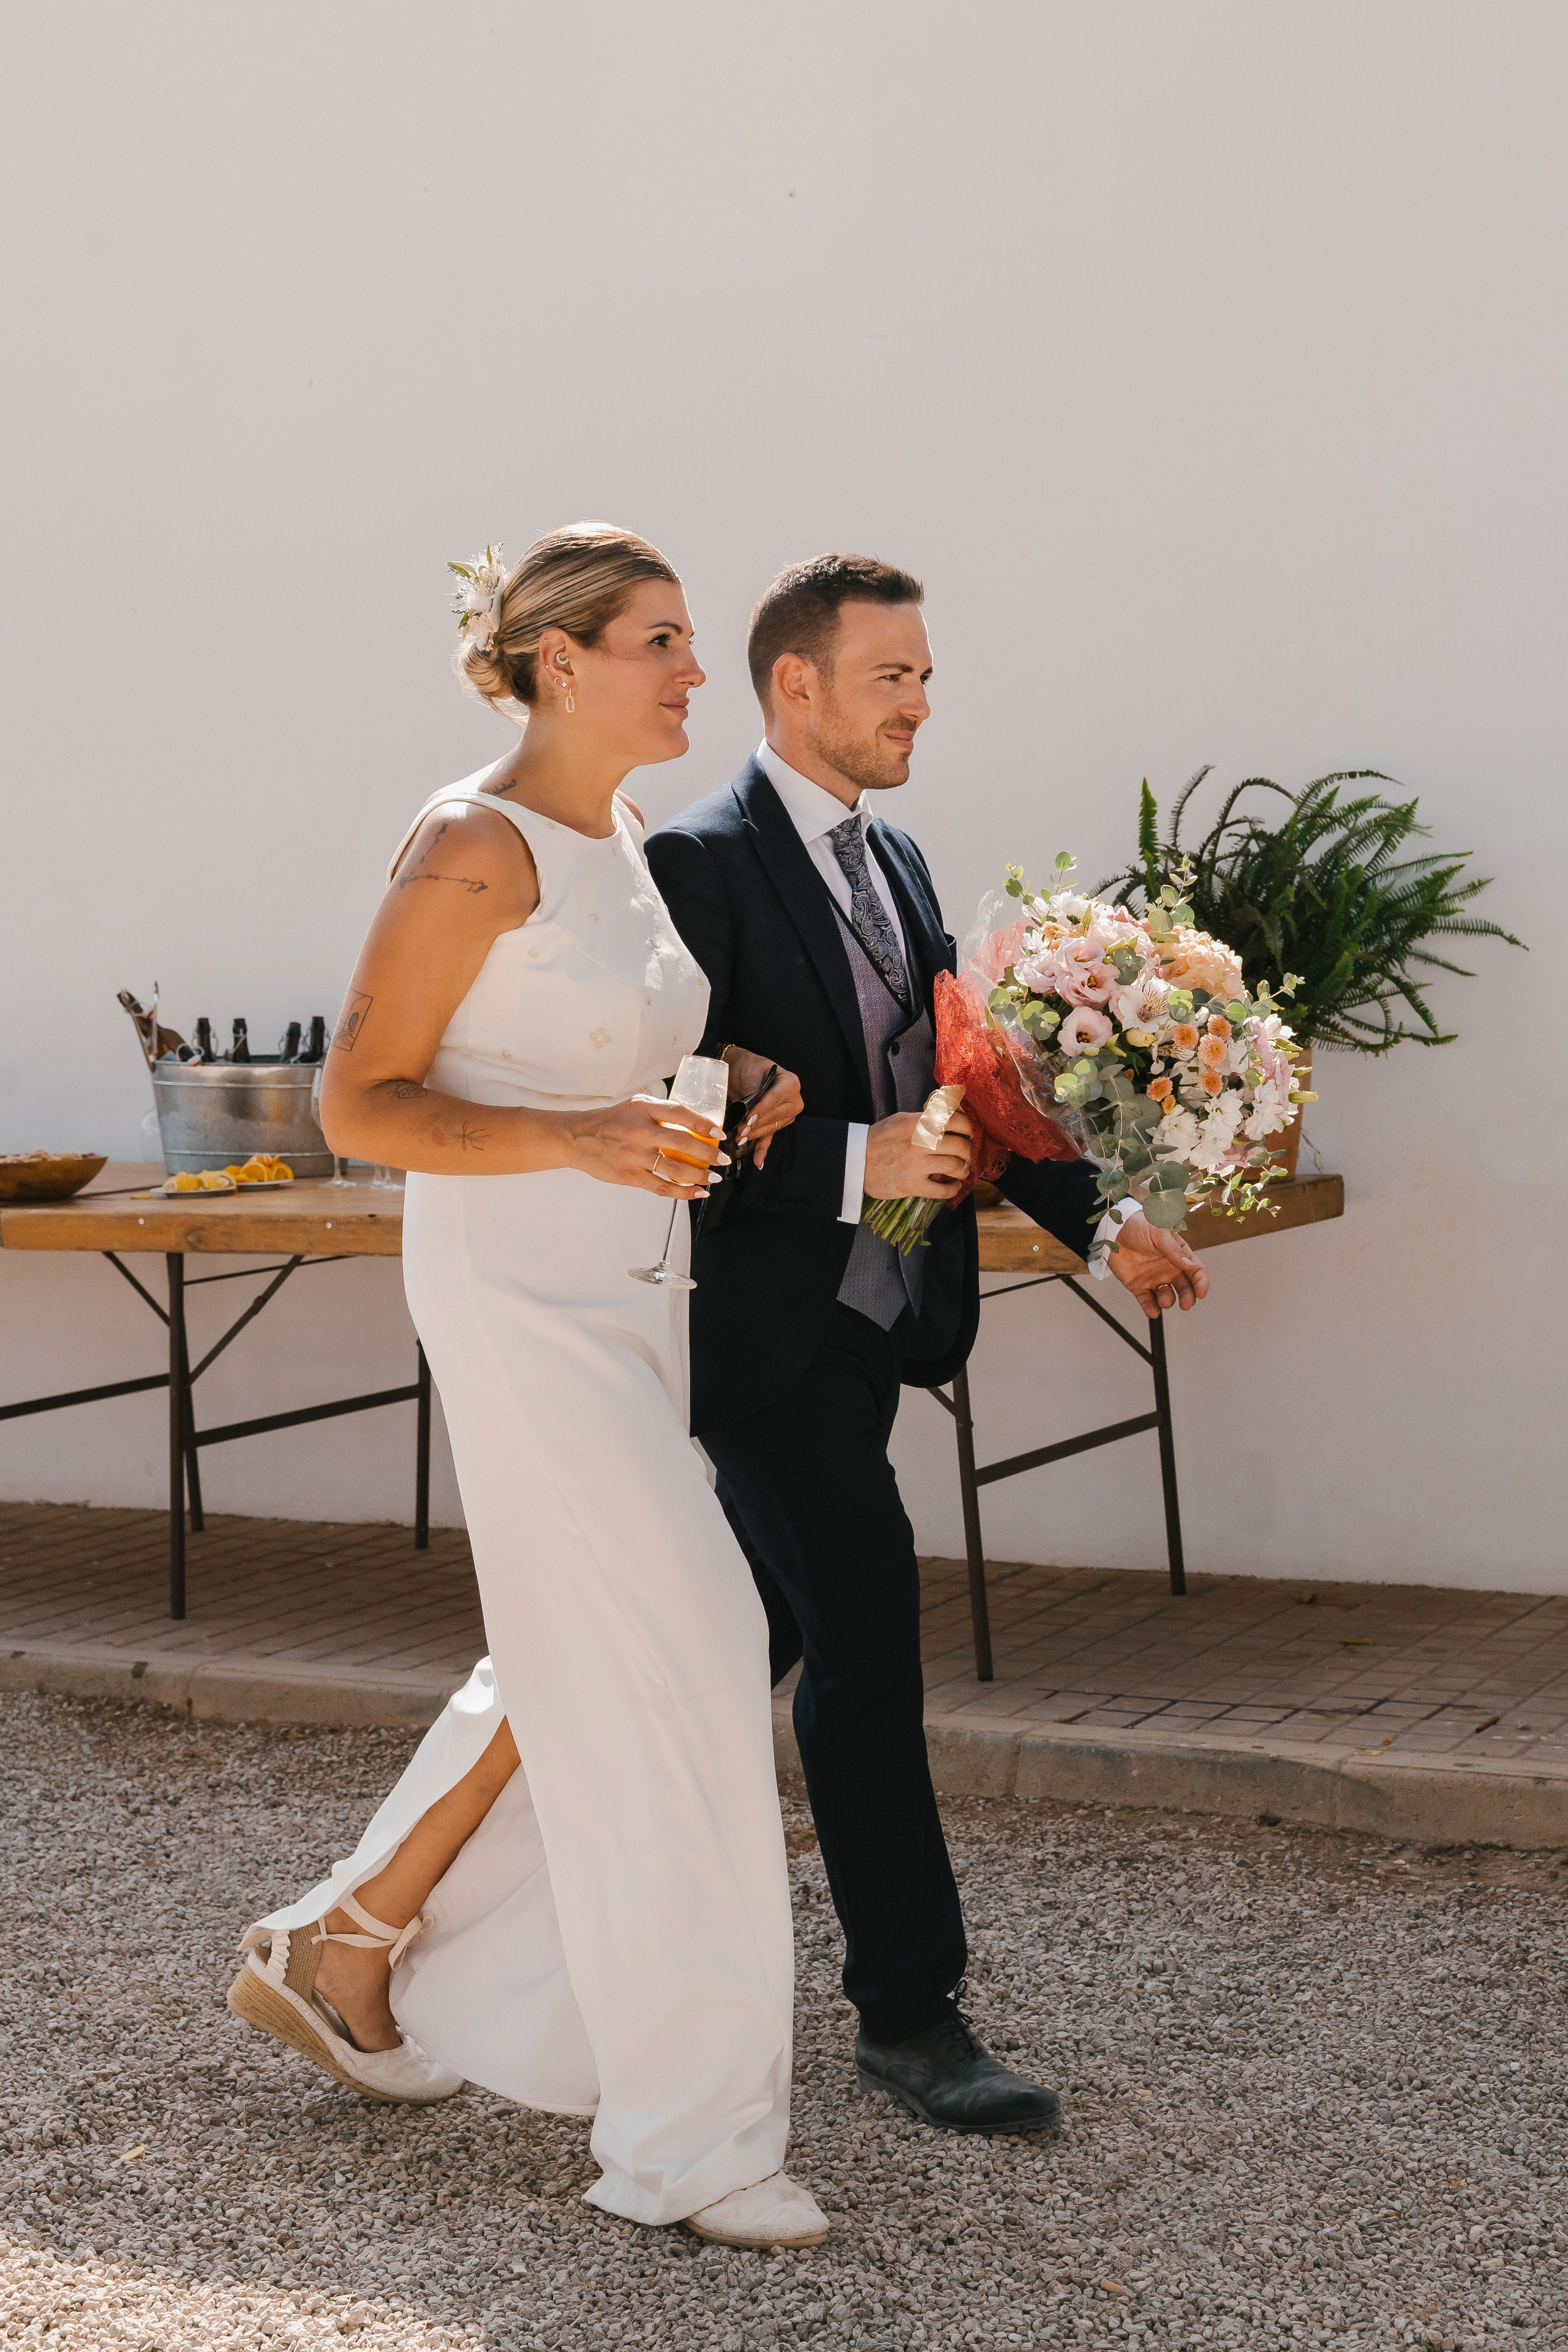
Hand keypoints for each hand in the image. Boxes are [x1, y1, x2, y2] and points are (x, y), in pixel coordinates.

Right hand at [566, 1094, 726, 1199]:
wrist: (578, 1138)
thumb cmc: (611, 1121)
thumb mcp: (636, 1105)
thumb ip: (661, 1111)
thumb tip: (694, 1122)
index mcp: (643, 1109)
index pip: (680, 1114)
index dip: (703, 1124)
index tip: (719, 1134)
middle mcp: (640, 1132)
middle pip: (683, 1144)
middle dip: (709, 1154)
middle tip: (723, 1160)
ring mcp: (634, 1156)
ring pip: (675, 1169)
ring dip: (700, 1176)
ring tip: (714, 1178)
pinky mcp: (629, 1176)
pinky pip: (661, 1187)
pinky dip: (683, 1192)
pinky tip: (697, 1193)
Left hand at [723, 1047, 803, 1171]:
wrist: (741, 1069)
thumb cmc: (748, 1067)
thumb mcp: (751, 1075)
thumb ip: (754, 1094)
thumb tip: (749, 1115)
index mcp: (791, 1083)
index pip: (775, 1099)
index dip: (761, 1110)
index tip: (749, 1118)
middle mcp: (793, 1100)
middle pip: (773, 1116)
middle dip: (755, 1125)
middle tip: (739, 1130)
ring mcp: (786, 1114)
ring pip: (769, 1128)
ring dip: (754, 1135)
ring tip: (739, 1138)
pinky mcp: (775, 1124)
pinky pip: (769, 1137)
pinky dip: (762, 1149)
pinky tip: (758, 1161)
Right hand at [864, 1107, 973, 1200]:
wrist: (855, 1161)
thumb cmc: (879, 1139)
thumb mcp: (901, 1120)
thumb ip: (924, 1119)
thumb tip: (950, 1117)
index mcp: (917, 1123)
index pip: (955, 1121)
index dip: (968, 1128)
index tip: (968, 1134)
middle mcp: (919, 1142)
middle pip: (960, 1146)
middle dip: (967, 1151)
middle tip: (965, 1155)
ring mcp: (915, 1165)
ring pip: (954, 1166)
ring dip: (963, 1170)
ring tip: (961, 1170)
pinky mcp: (912, 1185)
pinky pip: (942, 1190)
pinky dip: (952, 1189)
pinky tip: (953, 1186)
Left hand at [1107, 1216, 1208, 1320]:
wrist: (1113, 1229)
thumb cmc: (1139, 1225)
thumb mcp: (1159, 1232)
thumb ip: (1174, 1250)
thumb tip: (1190, 1266)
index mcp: (1179, 1254)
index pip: (1196, 1270)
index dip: (1201, 1282)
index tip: (1201, 1293)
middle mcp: (1169, 1269)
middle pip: (1185, 1288)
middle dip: (1188, 1297)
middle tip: (1186, 1304)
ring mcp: (1154, 1278)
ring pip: (1167, 1296)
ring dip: (1168, 1301)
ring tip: (1163, 1300)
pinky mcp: (1139, 1286)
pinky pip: (1147, 1301)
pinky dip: (1150, 1308)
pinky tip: (1152, 1312)